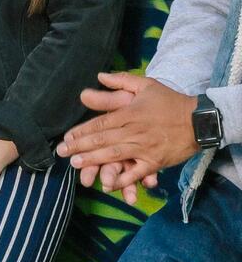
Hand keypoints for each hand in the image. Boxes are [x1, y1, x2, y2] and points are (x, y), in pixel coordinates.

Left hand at [70, 75, 158, 201]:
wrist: (198, 120)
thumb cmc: (169, 102)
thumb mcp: (146, 85)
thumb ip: (121, 81)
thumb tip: (99, 76)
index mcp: (129, 113)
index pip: (100, 123)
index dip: (82, 131)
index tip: (67, 137)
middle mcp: (134, 132)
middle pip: (102, 140)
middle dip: (80, 147)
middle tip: (63, 153)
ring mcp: (144, 149)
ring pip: (114, 156)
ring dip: (94, 161)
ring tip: (77, 165)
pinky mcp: (155, 162)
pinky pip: (136, 173)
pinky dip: (122, 180)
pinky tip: (108, 185)